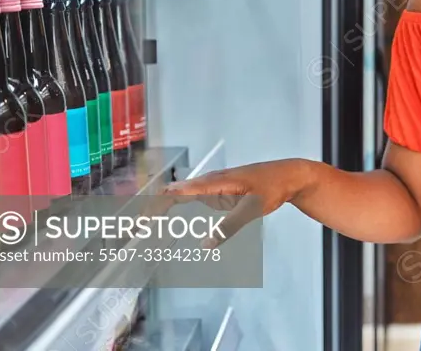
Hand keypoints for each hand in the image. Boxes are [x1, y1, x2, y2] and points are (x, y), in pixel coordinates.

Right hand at [150, 159, 303, 247]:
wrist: (288, 176)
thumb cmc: (271, 188)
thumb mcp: (252, 209)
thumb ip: (229, 227)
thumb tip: (204, 245)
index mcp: (213, 182)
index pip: (176, 193)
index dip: (155, 205)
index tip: (140, 219)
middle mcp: (208, 183)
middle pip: (172, 195)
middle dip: (151, 209)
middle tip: (132, 230)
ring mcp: (212, 188)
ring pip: (180, 199)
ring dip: (162, 210)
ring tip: (142, 227)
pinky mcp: (217, 194)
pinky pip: (192, 202)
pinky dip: (177, 211)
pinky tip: (171, 225)